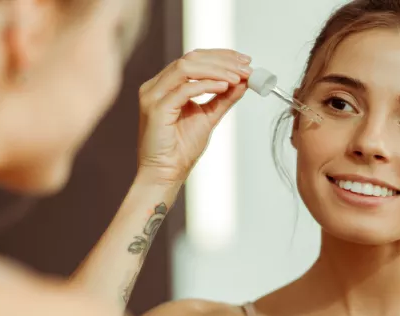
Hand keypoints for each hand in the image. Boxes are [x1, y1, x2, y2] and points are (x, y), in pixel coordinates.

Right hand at [136, 49, 251, 189]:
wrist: (166, 175)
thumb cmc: (180, 151)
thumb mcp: (209, 117)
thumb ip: (224, 98)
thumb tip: (243, 81)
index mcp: (165, 85)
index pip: (194, 59)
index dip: (221, 56)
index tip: (244, 61)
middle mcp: (156, 86)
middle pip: (191, 58)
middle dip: (222, 60)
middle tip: (246, 67)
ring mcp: (153, 95)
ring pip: (186, 67)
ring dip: (217, 70)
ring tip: (238, 77)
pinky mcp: (156, 108)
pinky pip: (184, 89)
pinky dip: (206, 84)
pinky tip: (224, 86)